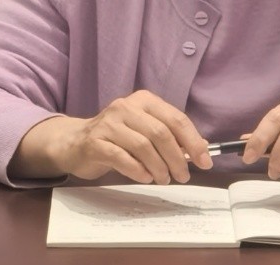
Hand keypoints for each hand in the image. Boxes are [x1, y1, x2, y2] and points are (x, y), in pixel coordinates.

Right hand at [11, 90, 211, 183]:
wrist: (74, 142)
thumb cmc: (117, 137)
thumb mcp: (144, 130)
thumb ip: (170, 136)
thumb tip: (200, 150)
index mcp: (144, 100)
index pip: (176, 119)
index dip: (193, 141)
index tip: (204, 161)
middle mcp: (126, 107)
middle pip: (161, 133)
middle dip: (177, 158)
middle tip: (183, 176)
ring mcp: (109, 123)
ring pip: (143, 146)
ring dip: (159, 167)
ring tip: (164, 179)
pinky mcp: (95, 142)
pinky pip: (122, 157)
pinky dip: (138, 170)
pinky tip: (145, 178)